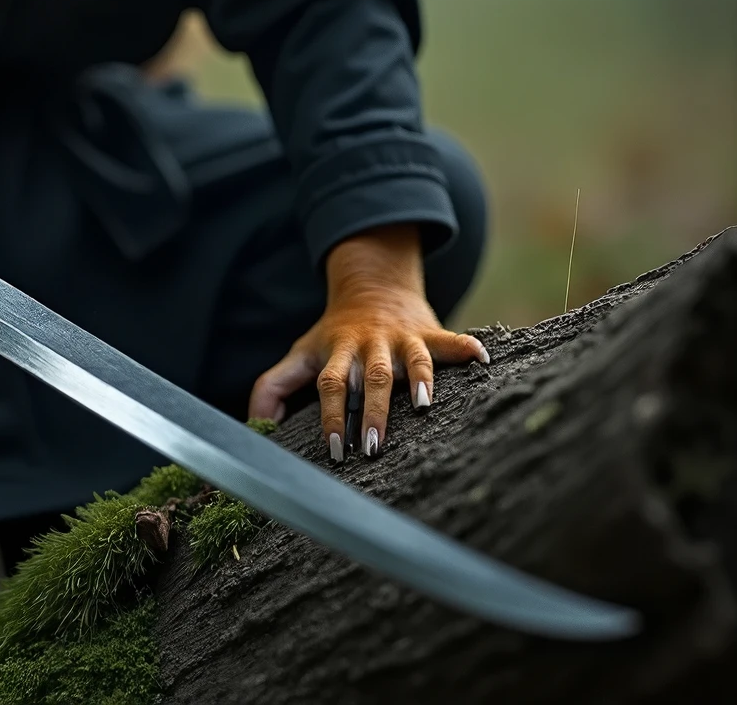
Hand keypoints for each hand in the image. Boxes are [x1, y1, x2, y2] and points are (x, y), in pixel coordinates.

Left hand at [248, 223, 488, 459]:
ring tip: (423, 405)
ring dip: (418, 379)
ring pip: (412, 358)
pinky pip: (450, 340)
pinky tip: (482, 360)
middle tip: (375, 446)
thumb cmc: (334, 335)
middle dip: (373, 411)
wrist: (373, 286)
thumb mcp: (302, 353)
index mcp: (338, 353)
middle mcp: (370, 345)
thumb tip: (254, 424)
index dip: (333, 417)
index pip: (331, 385)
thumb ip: (275, 386)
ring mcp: (402, 338)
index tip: (337, 450)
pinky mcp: (429, 333)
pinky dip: (466, 349)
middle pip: (371, 377)